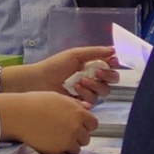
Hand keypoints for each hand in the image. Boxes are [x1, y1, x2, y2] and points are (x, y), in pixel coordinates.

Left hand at [0, 45, 117, 103]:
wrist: (39, 81)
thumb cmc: (55, 65)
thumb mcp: (75, 55)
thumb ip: (95, 52)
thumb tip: (114, 49)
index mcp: (92, 65)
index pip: (111, 65)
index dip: (114, 64)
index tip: (112, 62)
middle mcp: (93, 78)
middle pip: (112, 80)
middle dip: (107, 76)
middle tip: (97, 72)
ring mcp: (88, 91)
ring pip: (103, 91)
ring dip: (93, 85)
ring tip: (79, 81)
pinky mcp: (82, 103)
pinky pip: (93, 101)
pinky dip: (85, 94)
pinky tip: (74, 90)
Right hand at [0, 93, 98, 153]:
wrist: (19, 115)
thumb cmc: (35, 103)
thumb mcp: (57, 98)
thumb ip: (74, 104)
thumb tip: (87, 107)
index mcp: (78, 112)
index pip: (93, 124)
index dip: (86, 125)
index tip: (78, 125)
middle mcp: (76, 127)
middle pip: (86, 138)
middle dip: (78, 136)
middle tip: (65, 132)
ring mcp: (68, 140)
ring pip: (77, 148)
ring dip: (70, 145)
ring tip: (57, 139)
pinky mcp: (58, 150)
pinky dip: (60, 151)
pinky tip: (50, 143)